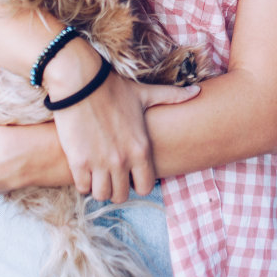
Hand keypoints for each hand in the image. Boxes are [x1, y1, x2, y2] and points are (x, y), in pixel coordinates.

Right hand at [44, 42, 199, 202]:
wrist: (81, 81)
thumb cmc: (113, 87)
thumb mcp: (145, 94)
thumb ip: (172, 97)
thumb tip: (197, 92)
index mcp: (141, 149)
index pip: (145, 187)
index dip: (137, 183)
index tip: (130, 174)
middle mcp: (122, 161)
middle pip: (121, 196)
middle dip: (117, 188)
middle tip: (111, 176)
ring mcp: (99, 164)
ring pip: (101, 195)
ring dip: (99, 187)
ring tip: (96, 174)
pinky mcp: (79, 162)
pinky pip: (82, 187)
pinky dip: (82, 181)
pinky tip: (83, 168)